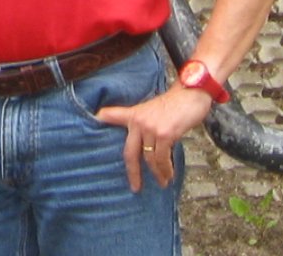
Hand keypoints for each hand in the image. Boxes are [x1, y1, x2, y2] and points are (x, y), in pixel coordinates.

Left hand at [95, 86, 213, 189]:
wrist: (190, 95)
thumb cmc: (173, 106)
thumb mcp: (151, 110)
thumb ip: (143, 125)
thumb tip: (143, 146)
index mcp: (133, 114)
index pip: (110, 115)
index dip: (99, 119)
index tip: (92, 125)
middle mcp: (138, 121)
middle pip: (129, 152)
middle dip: (133, 172)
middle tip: (135, 187)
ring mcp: (150, 128)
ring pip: (148, 158)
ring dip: (157, 174)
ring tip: (162, 182)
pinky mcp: (164, 134)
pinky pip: (162, 158)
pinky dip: (166, 170)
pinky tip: (169, 176)